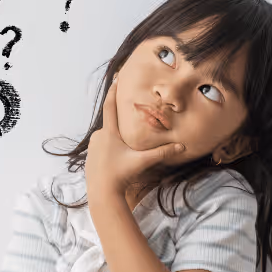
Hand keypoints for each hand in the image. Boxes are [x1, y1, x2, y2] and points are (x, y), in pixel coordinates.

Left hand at [85, 74, 184, 200]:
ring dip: (116, 139)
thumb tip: (181, 147)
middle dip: (121, 124)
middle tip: (129, 126)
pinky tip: (116, 159)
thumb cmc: (120, 175)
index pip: (110, 106)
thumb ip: (161, 153)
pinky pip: (102, 147)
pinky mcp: (90, 156)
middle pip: (111, 125)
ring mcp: (92, 146)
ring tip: (124, 149)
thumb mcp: (142, 162)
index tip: (116, 79)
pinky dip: (110, 148)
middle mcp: (98, 136)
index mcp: (109, 133)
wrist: (102, 192)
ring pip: (107, 137)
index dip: (113, 92)